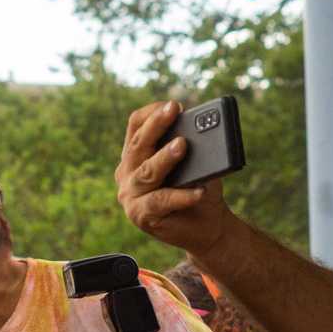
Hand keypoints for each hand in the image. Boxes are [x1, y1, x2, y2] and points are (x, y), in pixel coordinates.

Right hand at [116, 101, 230, 259]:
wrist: (206, 227)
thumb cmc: (198, 188)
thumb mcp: (194, 163)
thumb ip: (188, 148)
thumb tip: (192, 133)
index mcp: (135, 155)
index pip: (134, 125)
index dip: (152, 112)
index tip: (173, 105)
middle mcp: (126, 173)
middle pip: (138, 145)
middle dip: (156, 125)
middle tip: (173, 110)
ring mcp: (130, 196)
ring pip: (147, 173)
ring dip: (164, 158)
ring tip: (182, 145)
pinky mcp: (141, 216)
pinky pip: (161, 201)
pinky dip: (181, 196)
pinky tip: (199, 191)